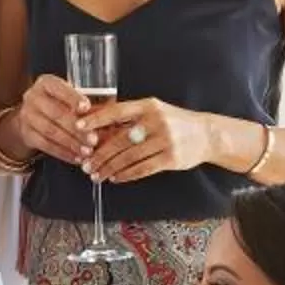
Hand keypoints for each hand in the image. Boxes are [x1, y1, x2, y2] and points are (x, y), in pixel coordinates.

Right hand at [6, 73, 92, 163]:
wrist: (33, 117)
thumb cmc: (60, 104)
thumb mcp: (69, 97)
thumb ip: (84, 104)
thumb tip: (106, 114)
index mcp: (46, 83)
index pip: (58, 88)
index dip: (73, 98)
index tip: (87, 108)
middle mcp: (33, 97)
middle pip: (56, 113)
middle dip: (76, 128)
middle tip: (93, 139)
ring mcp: (27, 116)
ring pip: (51, 131)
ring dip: (71, 143)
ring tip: (87, 151)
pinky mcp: (26, 134)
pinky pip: (46, 145)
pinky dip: (63, 153)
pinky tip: (76, 157)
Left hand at [83, 97, 222, 182]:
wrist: (207, 134)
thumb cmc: (174, 122)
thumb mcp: (153, 111)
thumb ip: (128, 117)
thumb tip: (95, 123)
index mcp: (148, 106)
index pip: (117, 111)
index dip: (96, 120)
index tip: (78, 128)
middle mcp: (156, 121)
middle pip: (120, 139)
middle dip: (99, 154)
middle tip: (85, 163)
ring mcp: (165, 141)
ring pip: (129, 157)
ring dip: (109, 168)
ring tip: (97, 175)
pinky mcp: (171, 159)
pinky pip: (142, 169)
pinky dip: (126, 175)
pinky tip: (116, 178)